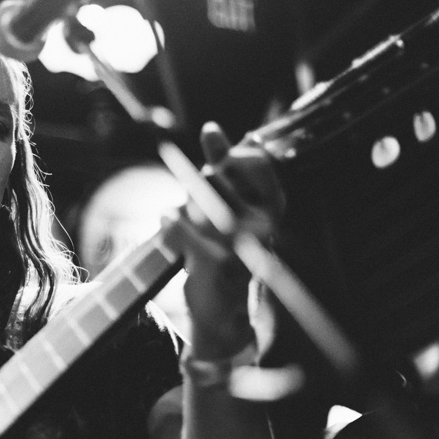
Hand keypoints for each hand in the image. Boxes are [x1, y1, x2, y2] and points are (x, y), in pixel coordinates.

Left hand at [176, 122, 283, 361]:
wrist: (221, 310)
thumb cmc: (224, 248)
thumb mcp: (226, 202)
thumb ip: (222, 165)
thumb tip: (211, 128)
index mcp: (272, 206)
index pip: (256, 162)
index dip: (231, 155)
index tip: (217, 160)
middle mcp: (264, 223)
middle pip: (215, 177)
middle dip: (199, 188)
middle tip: (202, 209)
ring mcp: (242, 242)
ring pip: (196, 201)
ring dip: (187, 211)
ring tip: (194, 230)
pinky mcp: (217, 263)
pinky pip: (180, 227)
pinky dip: (170, 223)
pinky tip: (166, 221)